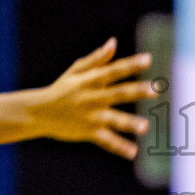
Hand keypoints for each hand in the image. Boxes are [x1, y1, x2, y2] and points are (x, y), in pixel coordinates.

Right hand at [32, 37, 155, 159]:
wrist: (39, 113)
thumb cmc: (62, 88)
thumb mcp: (76, 71)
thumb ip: (97, 59)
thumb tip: (113, 42)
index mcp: (91, 80)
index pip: (114, 70)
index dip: (131, 64)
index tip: (148, 59)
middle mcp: (92, 97)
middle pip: (118, 93)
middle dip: (136, 91)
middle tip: (155, 89)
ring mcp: (91, 116)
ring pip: (113, 119)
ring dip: (129, 123)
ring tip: (145, 127)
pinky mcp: (88, 132)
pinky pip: (106, 140)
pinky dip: (119, 146)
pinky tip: (133, 152)